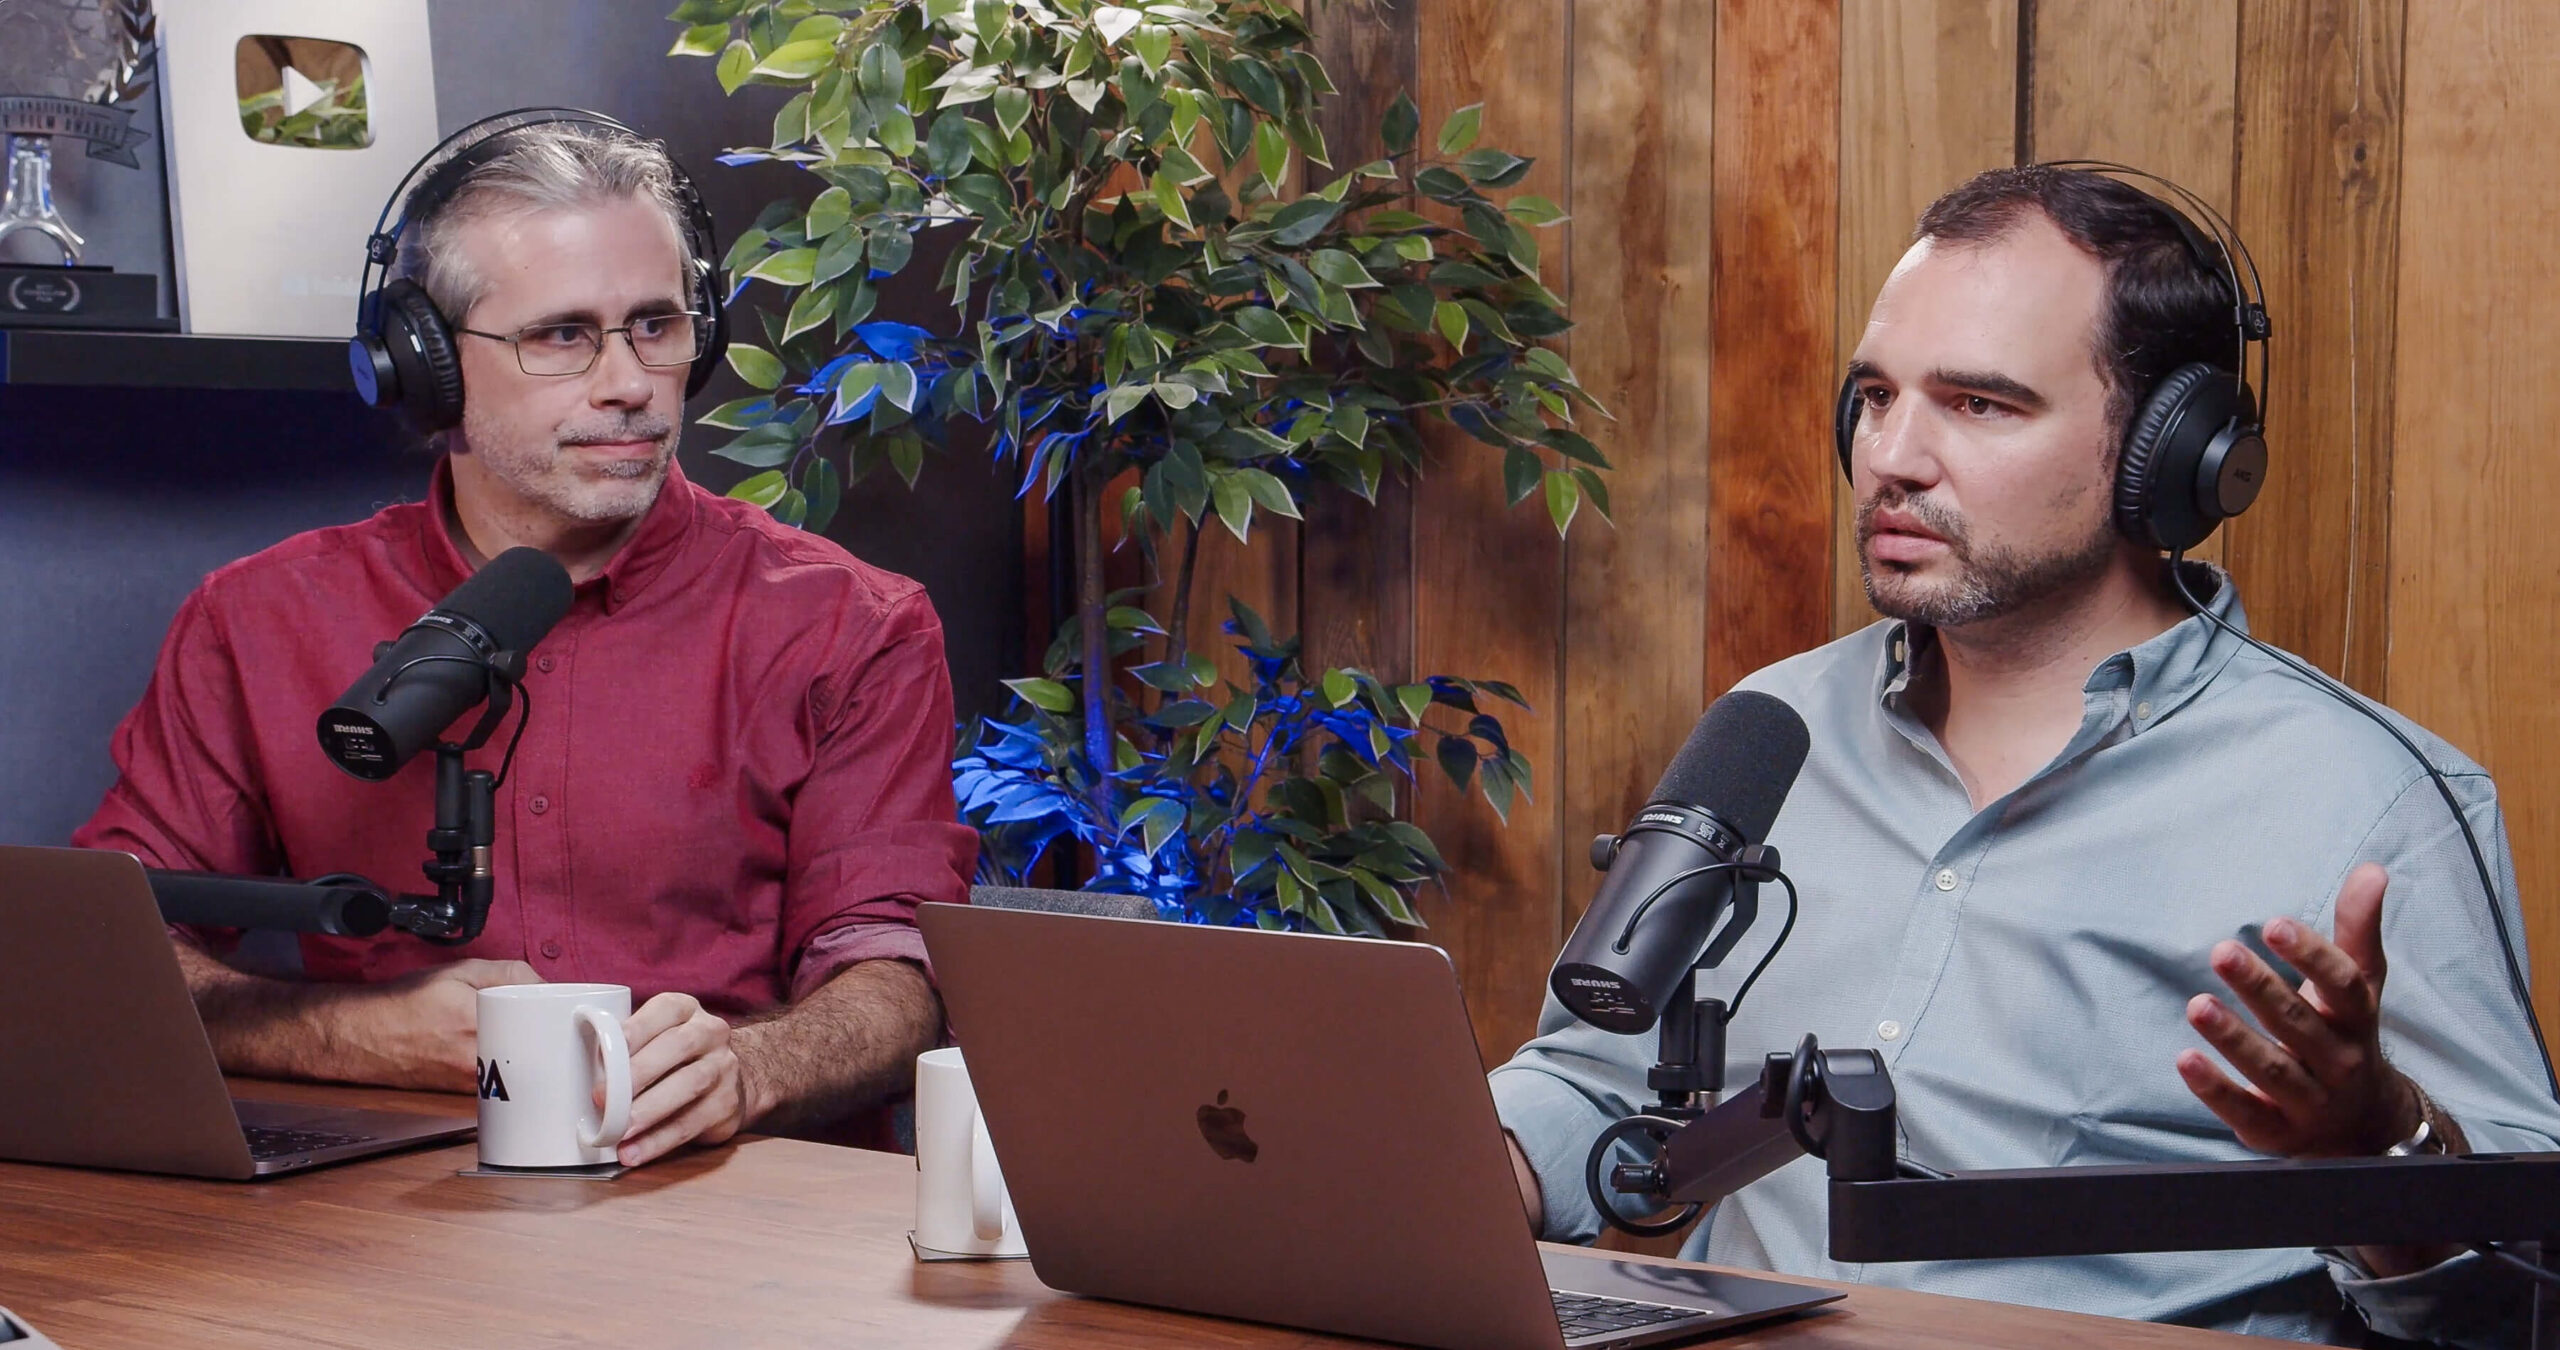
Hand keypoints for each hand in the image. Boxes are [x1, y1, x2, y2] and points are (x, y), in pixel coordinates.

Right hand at [343, 959, 542, 1092]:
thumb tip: (546, 985)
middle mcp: (476, 1061)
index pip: (541, 1024)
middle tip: (555, 1025)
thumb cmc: (404, 1003)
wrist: (362, 1037)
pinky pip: (503, 1085)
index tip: (567, 1012)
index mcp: (478, 1024)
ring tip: (534, 1039)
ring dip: (535, 1056)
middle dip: (551, 1039)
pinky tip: (510, 1055)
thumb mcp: (459, 971)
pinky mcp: (465, 1097)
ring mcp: (472, 1084)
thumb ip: (508, 973)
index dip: (558, 1019)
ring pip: (523, 1073)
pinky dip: (514, 1070)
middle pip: (538, 1054)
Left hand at [616, 992, 755, 1166]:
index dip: (634, 1030)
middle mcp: (711, 1032)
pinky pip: (693, 1123)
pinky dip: (660, 1141)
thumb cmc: (673, 1059)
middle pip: (678, 1046)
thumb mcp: (654, 1039)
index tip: (603, 1055)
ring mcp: (724, 1068)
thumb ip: (626, 1047)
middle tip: (603, 1098)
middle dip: (638, 1073)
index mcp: (686, 1010)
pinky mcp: (728, 1104)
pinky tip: (634, 1152)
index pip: (665, 1010)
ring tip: (619, 1131)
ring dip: (649, 1110)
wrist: (727, 1080)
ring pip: (690, 1084)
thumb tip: (582, 1072)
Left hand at [2175, 863, 2421, 1157]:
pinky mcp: (2275, 1131)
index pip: (2342, 986)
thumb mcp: (2359, 986)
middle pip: (2298, 1024)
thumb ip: (2357, 930)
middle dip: (2260, 989)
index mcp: (2356, 1020)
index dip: (2311, 955)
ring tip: (2197, 1006)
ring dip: (2233, 1039)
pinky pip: (2244, 1110)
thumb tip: (2371, 869)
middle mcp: (2338, 1062)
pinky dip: (2215, 1089)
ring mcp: (2309, 1102)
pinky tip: (2185, 1060)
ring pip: (2272, 1070)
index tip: (2273, 924)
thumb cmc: (2347, 1038)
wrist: (2367, 1128)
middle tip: (2221, 952)